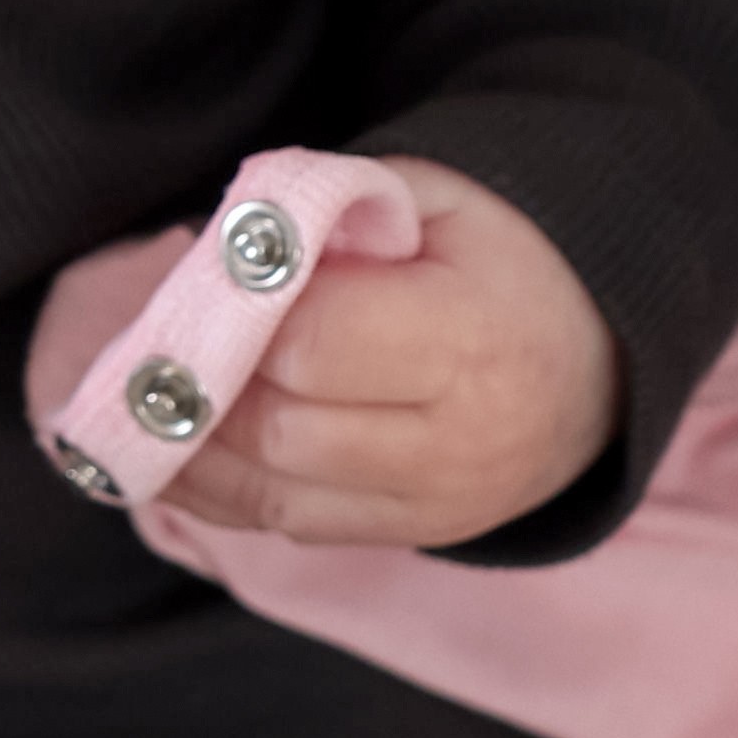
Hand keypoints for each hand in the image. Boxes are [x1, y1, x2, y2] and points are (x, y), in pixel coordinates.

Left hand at [164, 160, 620, 551]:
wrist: (598, 361)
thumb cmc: (502, 263)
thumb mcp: (438, 201)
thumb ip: (333, 212)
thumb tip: (221, 248)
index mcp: (469, 338)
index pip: (311, 347)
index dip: (236, 317)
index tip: (191, 284)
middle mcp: (456, 441)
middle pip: (279, 431)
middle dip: (201, 386)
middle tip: (148, 344)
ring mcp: (436, 505)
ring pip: (271, 494)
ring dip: (188, 450)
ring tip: (140, 399)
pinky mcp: (412, 536)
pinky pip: (287, 525)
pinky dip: (216, 490)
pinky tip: (168, 447)